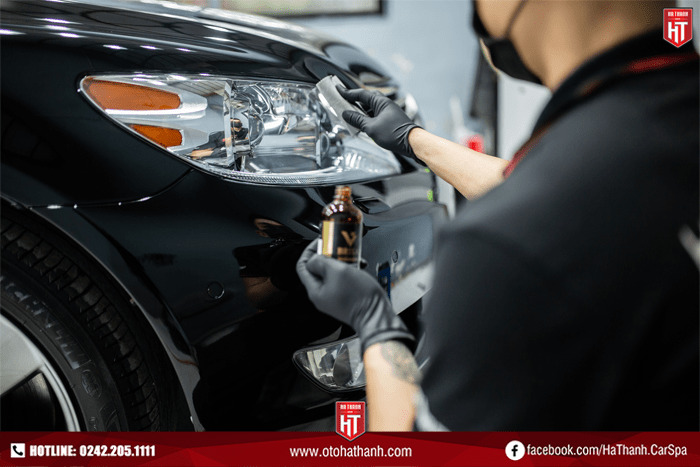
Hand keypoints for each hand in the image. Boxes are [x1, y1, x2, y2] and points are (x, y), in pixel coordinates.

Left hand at [296, 240, 414, 351]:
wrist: (377, 315)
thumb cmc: (359, 298)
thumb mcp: (337, 271)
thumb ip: (321, 262)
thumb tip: (313, 258)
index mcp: (315, 290)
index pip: (302, 266)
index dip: (310, 251)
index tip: (321, 242)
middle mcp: (322, 294)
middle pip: (318, 268)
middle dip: (329, 255)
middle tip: (338, 247)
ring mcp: (334, 296)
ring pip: (332, 272)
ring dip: (342, 261)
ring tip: (352, 257)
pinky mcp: (345, 296)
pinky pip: (343, 279)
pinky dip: (350, 270)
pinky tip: (359, 266)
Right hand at [337, 86, 420, 160]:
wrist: (412, 143)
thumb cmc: (394, 134)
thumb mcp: (371, 127)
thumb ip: (357, 120)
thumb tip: (346, 114)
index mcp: (380, 102)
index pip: (360, 94)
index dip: (347, 92)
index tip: (338, 89)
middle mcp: (385, 104)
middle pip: (366, 99)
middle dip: (354, 100)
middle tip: (343, 101)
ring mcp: (388, 112)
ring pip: (370, 108)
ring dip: (360, 110)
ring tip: (350, 115)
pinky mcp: (390, 120)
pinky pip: (375, 115)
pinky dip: (367, 117)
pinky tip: (362, 123)